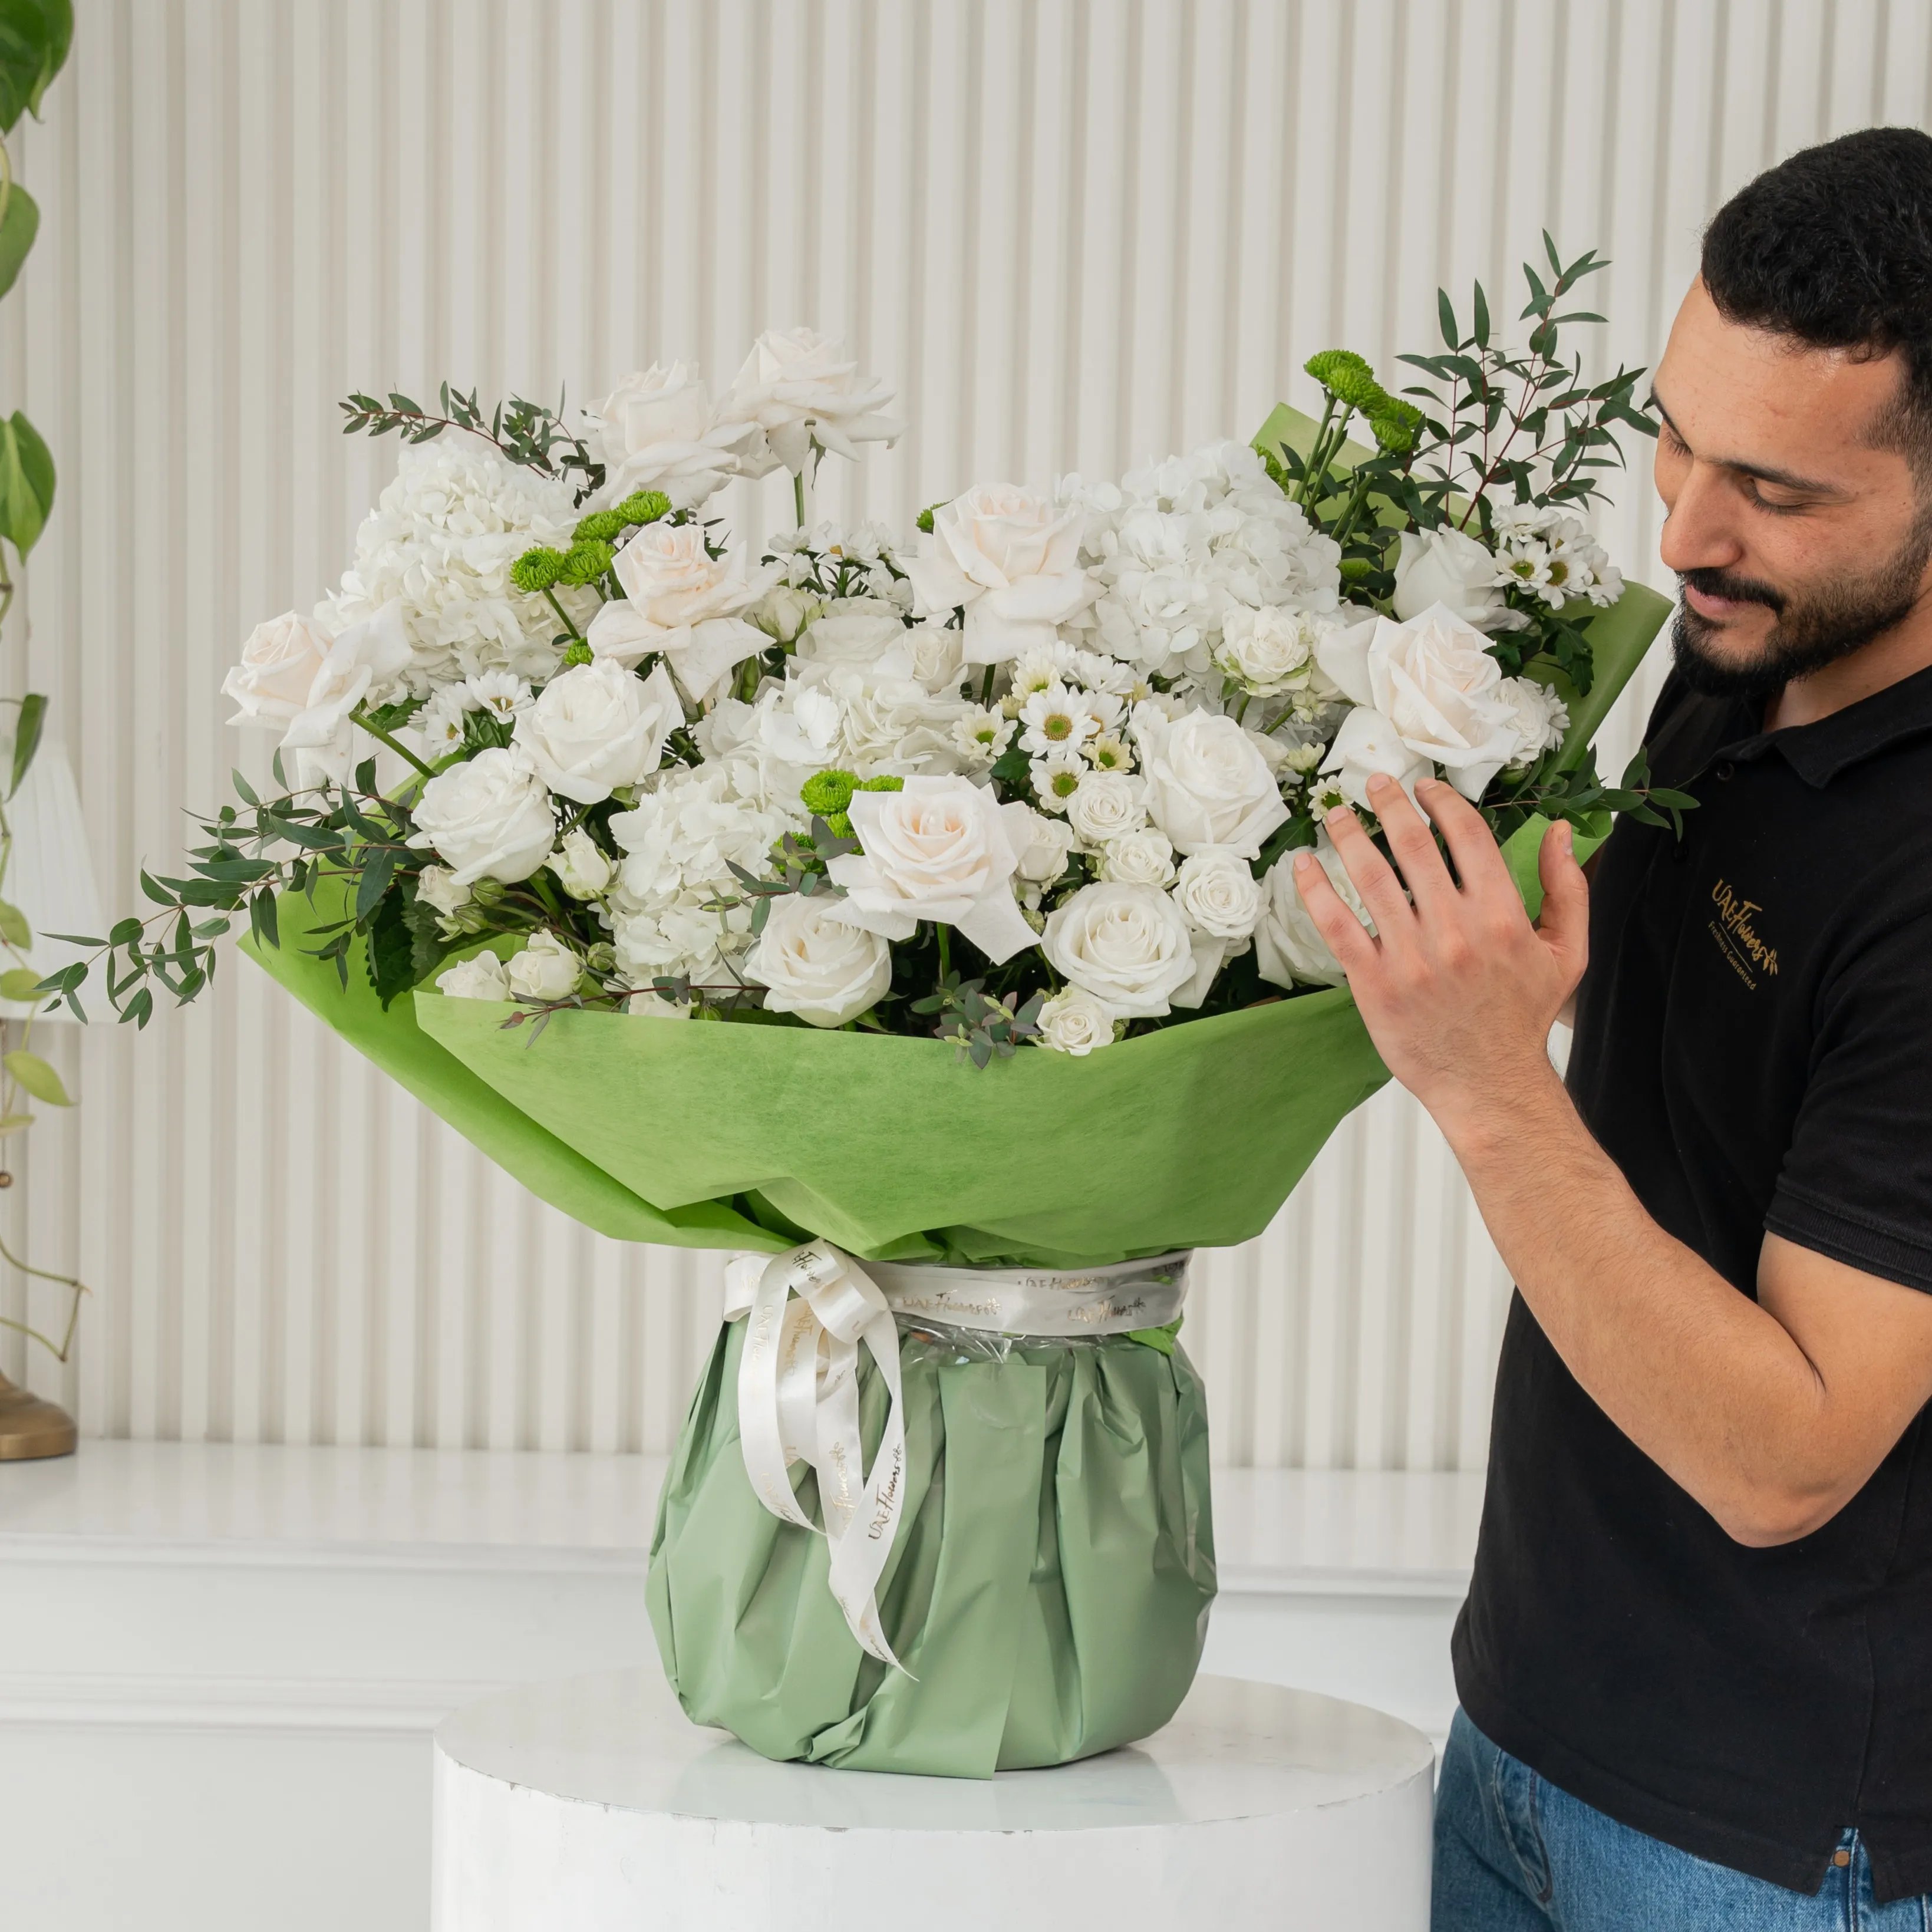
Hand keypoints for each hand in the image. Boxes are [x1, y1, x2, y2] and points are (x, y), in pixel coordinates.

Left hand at [1294, 774, 1587, 1138]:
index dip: (1442, 803)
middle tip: (1374, 783)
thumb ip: (1568, 888)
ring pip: (1371, 878)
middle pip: (1413, 847)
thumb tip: (1561, 831)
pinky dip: (1316, 890)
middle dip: (1390, 805)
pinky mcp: (1375, 983)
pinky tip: (1305, 865)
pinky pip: (1338, 926)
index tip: (1426, 788)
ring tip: (1334, 814)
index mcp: (1502, 916)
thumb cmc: (1522, 1018)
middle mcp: (1455, 931)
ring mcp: (1411, 957)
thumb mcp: (1566, 952)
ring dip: (1349, 836)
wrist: (1489, 1083)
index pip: (1466, 837)